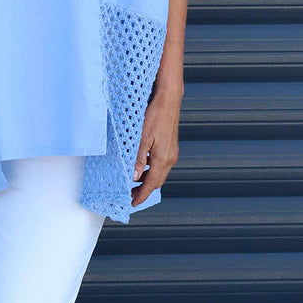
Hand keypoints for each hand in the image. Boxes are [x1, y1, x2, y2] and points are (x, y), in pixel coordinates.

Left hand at [131, 86, 181, 207]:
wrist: (168, 100)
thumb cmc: (155, 115)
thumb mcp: (142, 138)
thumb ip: (138, 159)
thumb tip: (134, 177)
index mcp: (163, 159)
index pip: (151, 184)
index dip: (141, 196)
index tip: (132, 203)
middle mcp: (170, 158)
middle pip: (156, 181)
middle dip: (143, 190)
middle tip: (130, 195)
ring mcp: (171, 152)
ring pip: (159, 173)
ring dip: (147, 180)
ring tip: (133, 183)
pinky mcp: (170, 147)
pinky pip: (161, 165)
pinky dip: (151, 170)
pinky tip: (142, 167)